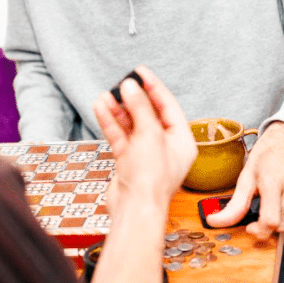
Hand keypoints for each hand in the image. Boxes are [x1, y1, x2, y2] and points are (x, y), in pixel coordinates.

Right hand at [92, 66, 196, 207]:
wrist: (134, 210)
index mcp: (182, 141)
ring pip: (131, 125)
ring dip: (118, 110)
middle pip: (149, 114)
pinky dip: (111, 123)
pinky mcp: (128, 162)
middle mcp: (166, 147)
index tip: (140, 71)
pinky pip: (120, 136)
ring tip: (105, 95)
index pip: (168, 107)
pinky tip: (101, 108)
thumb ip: (139, 108)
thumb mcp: (149, 135)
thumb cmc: (151, 179)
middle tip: (121, 83)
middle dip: (133, 99)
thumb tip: (131, 86)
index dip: (154, 87)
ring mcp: (146, 155)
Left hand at [206, 121, 283, 238]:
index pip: (270, 221)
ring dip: (282, 219)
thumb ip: (234, 205)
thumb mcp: (246, 176)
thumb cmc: (267, 155)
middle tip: (262, 209)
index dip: (259, 230)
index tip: (252, 227)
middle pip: (281, 225)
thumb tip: (214, 222)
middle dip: (268, 224)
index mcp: (272, 180)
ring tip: (276, 201)